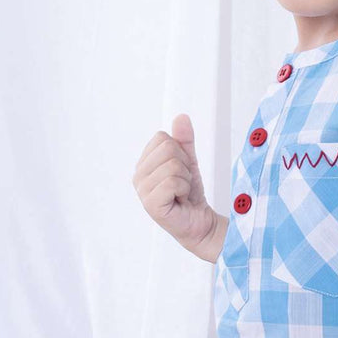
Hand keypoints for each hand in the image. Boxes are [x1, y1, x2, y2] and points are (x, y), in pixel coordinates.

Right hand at [132, 114, 216, 251]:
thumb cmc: (190, 194)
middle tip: (183, 184)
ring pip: (172, 165)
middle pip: (168, 149)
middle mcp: (138, 176)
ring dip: (185, 180)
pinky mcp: (151, 204)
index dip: (180, 152)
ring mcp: (142, 191)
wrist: (199, 221)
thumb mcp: (188, 161)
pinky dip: (183, 190)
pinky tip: (180, 200)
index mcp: (143, 163)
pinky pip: (172, 182)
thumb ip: (184, 139)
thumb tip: (181, 116)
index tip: (181, 171)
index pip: (162, 138)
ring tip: (181, 193)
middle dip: (184, 166)